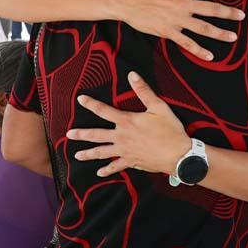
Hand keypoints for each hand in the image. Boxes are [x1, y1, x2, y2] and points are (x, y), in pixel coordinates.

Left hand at [66, 72, 190, 176]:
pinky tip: (100, 172)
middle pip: (97, 135)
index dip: (91, 104)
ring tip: (77, 156)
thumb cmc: (170, 130)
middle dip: (82, 134)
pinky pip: (116, 166)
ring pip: (102, 153)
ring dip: (89, 154)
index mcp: (127, 122)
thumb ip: (143, 91)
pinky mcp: (132, 162)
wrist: (178, 155)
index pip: (104, 111)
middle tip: (69, 134)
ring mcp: (125, 151)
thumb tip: (132, 75)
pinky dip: (107, 170)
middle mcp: (122, 137)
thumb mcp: (159, 107)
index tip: (80, 99)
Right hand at [117, 0, 244, 60]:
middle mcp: (184, 4)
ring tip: (233, 37)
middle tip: (242, 16)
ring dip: (220, 33)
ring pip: (204, 28)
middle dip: (229, 13)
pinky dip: (199, 51)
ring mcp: (177, 19)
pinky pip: (187, 43)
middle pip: (212, 9)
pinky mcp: (169, 31)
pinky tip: (210, 56)